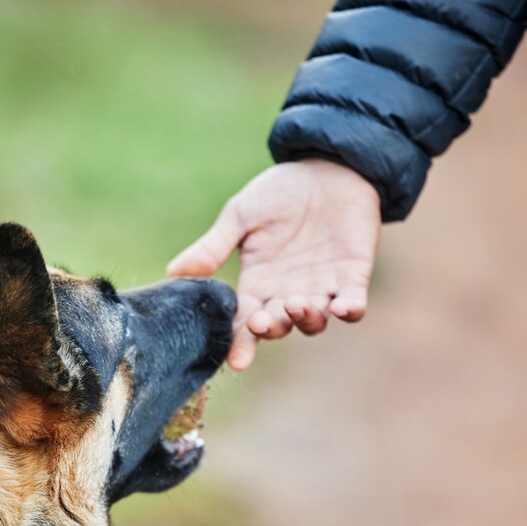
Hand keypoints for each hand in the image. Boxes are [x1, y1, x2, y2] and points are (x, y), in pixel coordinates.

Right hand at [168, 159, 380, 369]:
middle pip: (278, 327)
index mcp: (257, 284)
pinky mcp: (353, 277)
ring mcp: (321, 288)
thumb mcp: (240, 216)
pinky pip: (353, 305)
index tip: (236, 360)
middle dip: (269, 329)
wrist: (327, 166)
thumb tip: (173, 272)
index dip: (241, 344)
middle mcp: (286, 293)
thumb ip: (213, 246)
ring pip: (313, 322)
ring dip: (305, 320)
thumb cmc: (279, 192)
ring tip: (295, 304)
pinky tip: (342, 307)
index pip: (245, 323)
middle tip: (261, 321)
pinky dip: (349, 310)